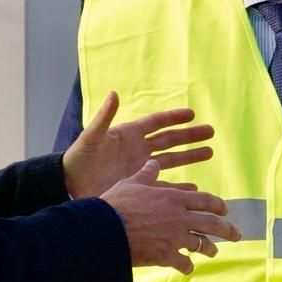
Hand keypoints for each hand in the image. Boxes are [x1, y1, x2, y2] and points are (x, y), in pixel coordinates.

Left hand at [63, 92, 214, 200]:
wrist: (70, 184)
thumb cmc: (78, 158)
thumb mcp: (91, 137)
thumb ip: (104, 117)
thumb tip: (114, 93)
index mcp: (129, 134)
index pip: (157, 123)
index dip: (174, 118)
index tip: (192, 114)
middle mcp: (138, 149)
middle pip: (170, 140)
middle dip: (190, 136)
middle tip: (210, 132)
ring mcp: (140, 167)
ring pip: (171, 159)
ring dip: (190, 156)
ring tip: (210, 152)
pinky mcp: (139, 184)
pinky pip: (163, 184)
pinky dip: (179, 185)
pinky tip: (194, 187)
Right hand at [102, 160, 240, 273]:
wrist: (105, 232)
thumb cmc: (116, 204)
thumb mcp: (131, 183)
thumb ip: (146, 175)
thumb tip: (152, 163)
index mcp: (174, 198)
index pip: (205, 201)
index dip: (217, 205)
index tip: (225, 209)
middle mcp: (179, 218)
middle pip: (212, 224)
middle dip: (227, 230)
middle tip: (237, 235)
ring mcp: (174, 238)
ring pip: (201, 244)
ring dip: (210, 248)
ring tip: (214, 252)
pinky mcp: (166, 256)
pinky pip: (183, 262)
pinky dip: (187, 266)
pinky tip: (188, 268)